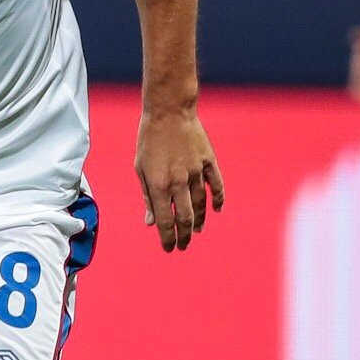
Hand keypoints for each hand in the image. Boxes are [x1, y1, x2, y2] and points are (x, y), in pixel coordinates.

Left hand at [135, 108, 224, 252]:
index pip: (165, 221)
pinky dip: (218, 199)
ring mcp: (196, 172)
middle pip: (186, 218)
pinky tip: (217, 210)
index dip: (168, 238)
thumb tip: (150, 222)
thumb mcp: (140, 168)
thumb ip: (147, 196)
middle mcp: (179, 182)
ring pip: (202, 204)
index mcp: (159, 185)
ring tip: (197, 231)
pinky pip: (216, 185)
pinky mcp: (208, 161)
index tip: (169, 248)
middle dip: (184, 236)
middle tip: (183, 245)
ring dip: (200, 221)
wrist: (169, 111)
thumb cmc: (149, 139)